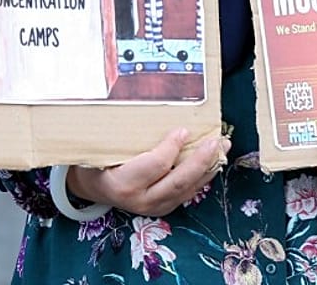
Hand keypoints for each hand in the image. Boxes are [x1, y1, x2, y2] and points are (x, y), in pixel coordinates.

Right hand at [66, 128, 230, 216]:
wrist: (94, 189)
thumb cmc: (96, 162)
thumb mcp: (101, 149)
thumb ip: (121, 136)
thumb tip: (144, 108)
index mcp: (123, 183)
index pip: (155, 165)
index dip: (171, 147)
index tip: (183, 129)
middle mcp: (141, 200)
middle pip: (178, 181)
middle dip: (200, 160)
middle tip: (215, 140)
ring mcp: (155, 207)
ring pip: (188, 189)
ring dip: (208, 167)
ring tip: (222, 146)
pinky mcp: (164, 208)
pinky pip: (188, 193)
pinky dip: (203, 176)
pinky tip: (213, 161)